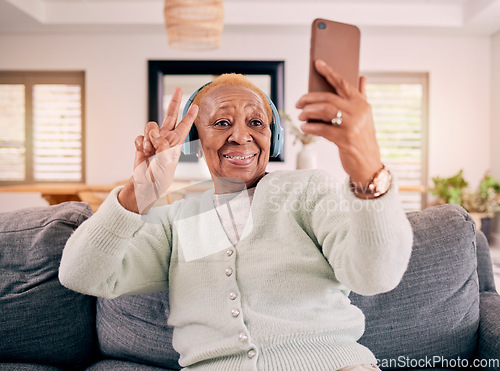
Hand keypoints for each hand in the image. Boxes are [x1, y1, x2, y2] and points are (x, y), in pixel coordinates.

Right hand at [118, 87, 198, 213]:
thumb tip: (156, 135)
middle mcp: (166, 138)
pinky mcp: (142, 143)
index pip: (184, 126)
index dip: (189, 116)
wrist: (145, 183)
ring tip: (150, 150)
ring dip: (149, 137)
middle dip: (175, 102)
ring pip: (151, 126)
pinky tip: (142, 152)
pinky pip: (140, 136)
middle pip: (170, 115)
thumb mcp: (166, 161)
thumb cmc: (160, 175)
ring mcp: (153, 140)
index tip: (196, 106)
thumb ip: (162, 145)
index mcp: (176, 142)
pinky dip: (140, 144)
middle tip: (180, 89)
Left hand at [296, 59, 381, 186]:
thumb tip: (362, 77)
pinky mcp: (345, 139)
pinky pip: (322, 129)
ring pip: (324, 111)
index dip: (329, 72)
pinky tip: (305, 128)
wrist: (369, 164)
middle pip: (328, 98)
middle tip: (298, 103)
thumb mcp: (365, 116)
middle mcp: (358, 112)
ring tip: (301, 115)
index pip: (343, 83)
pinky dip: (311, 127)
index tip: (317, 63)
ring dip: (308, 112)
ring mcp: (352, 125)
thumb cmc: (362, 138)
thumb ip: (362, 96)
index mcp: (362, 103)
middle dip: (309, 99)